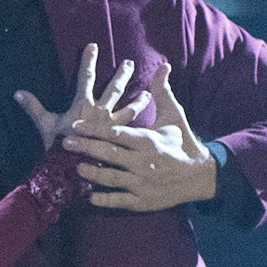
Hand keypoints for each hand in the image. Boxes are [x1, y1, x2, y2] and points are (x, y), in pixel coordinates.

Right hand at [13, 43, 142, 150]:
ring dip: (139, 101)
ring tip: (148, 94)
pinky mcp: (118, 141)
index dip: (88, 60)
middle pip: (114, 89)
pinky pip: (133, 132)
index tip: (93, 45)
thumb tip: (17, 92)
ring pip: (130, 109)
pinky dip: (142, 129)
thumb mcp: (45, 126)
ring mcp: (112, 127)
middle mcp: (101, 112)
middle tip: (130, 63)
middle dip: (122, 74)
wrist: (71, 170)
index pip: (85, 77)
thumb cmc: (57, 148)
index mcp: (83, 106)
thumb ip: (33, 108)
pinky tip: (151, 127)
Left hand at [67, 64, 219, 211]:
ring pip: (112, 178)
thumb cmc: (183, 142)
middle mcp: (144, 162)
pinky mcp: (143, 201)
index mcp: (149, 141)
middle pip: (110, 154)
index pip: (117, 133)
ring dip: (92, 173)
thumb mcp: (174, 115)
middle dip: (86, 148)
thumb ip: (162, 91)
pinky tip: (89, 197)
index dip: (95, 129)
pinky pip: (120, 201)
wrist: (202, 176)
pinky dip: (105, 200)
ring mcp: (143, 183)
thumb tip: (163, 65)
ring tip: (75, 167)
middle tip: (65, 143)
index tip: (75, 125)